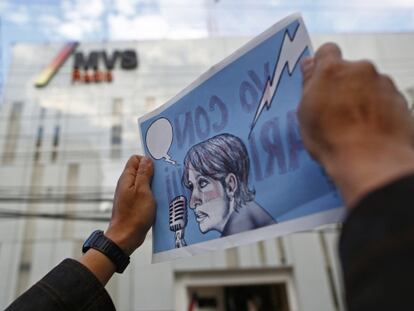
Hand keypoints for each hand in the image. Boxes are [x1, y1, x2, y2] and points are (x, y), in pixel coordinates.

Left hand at [105, 155, 154, 254]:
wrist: (126, 237)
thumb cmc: (134, 215)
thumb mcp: (143, 191)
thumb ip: (144, 174)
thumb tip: (147, 160)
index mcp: (127, 178)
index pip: (136, 159)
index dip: (147, 160)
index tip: (159, 167)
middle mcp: (127, 185)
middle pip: (141, 170)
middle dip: (153, 172)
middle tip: (164, 179)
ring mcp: (131, 195)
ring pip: (145, 183)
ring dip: (154, 185)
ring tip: (163, 190)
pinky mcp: (135, 204)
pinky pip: (145, 194)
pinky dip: (153, 195)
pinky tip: (160, 200)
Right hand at [298, 43, 413, 206]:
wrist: (371, 162)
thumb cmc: (335, 140)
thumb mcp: (305, 113)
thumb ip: (309, 84)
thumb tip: (311, 67)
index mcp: (333, 70)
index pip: (326, 51)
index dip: (322, 64)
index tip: (319, 79)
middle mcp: (362, 70)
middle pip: (349, 70)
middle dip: (342, 85)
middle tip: (334, 110)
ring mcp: (384, 84)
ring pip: (368, 85)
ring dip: (360, 98)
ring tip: (352, 125)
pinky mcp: (400, 100)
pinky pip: (384, 99)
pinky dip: (377, 110)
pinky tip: (368, 130)